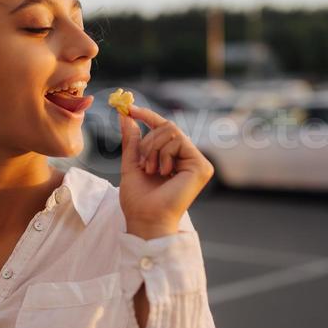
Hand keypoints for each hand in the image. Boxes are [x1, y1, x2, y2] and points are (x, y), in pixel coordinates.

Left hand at [118, 102, 213, 238]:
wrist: (145, 219)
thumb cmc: (138, 199)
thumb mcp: (131, 163)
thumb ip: (132, 140)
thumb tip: (126, 116)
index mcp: (172, 158)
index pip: (163, 129)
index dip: (148, 115)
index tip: (129, 108)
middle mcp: (187, 158)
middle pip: (167, 126)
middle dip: (148, 142)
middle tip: (143, 163)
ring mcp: (196, 162)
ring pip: (172, 131)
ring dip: (153, 149)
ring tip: (152, 171)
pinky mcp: (202, 166)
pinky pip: (179, 141)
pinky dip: (164, 154)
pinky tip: (164, 172)